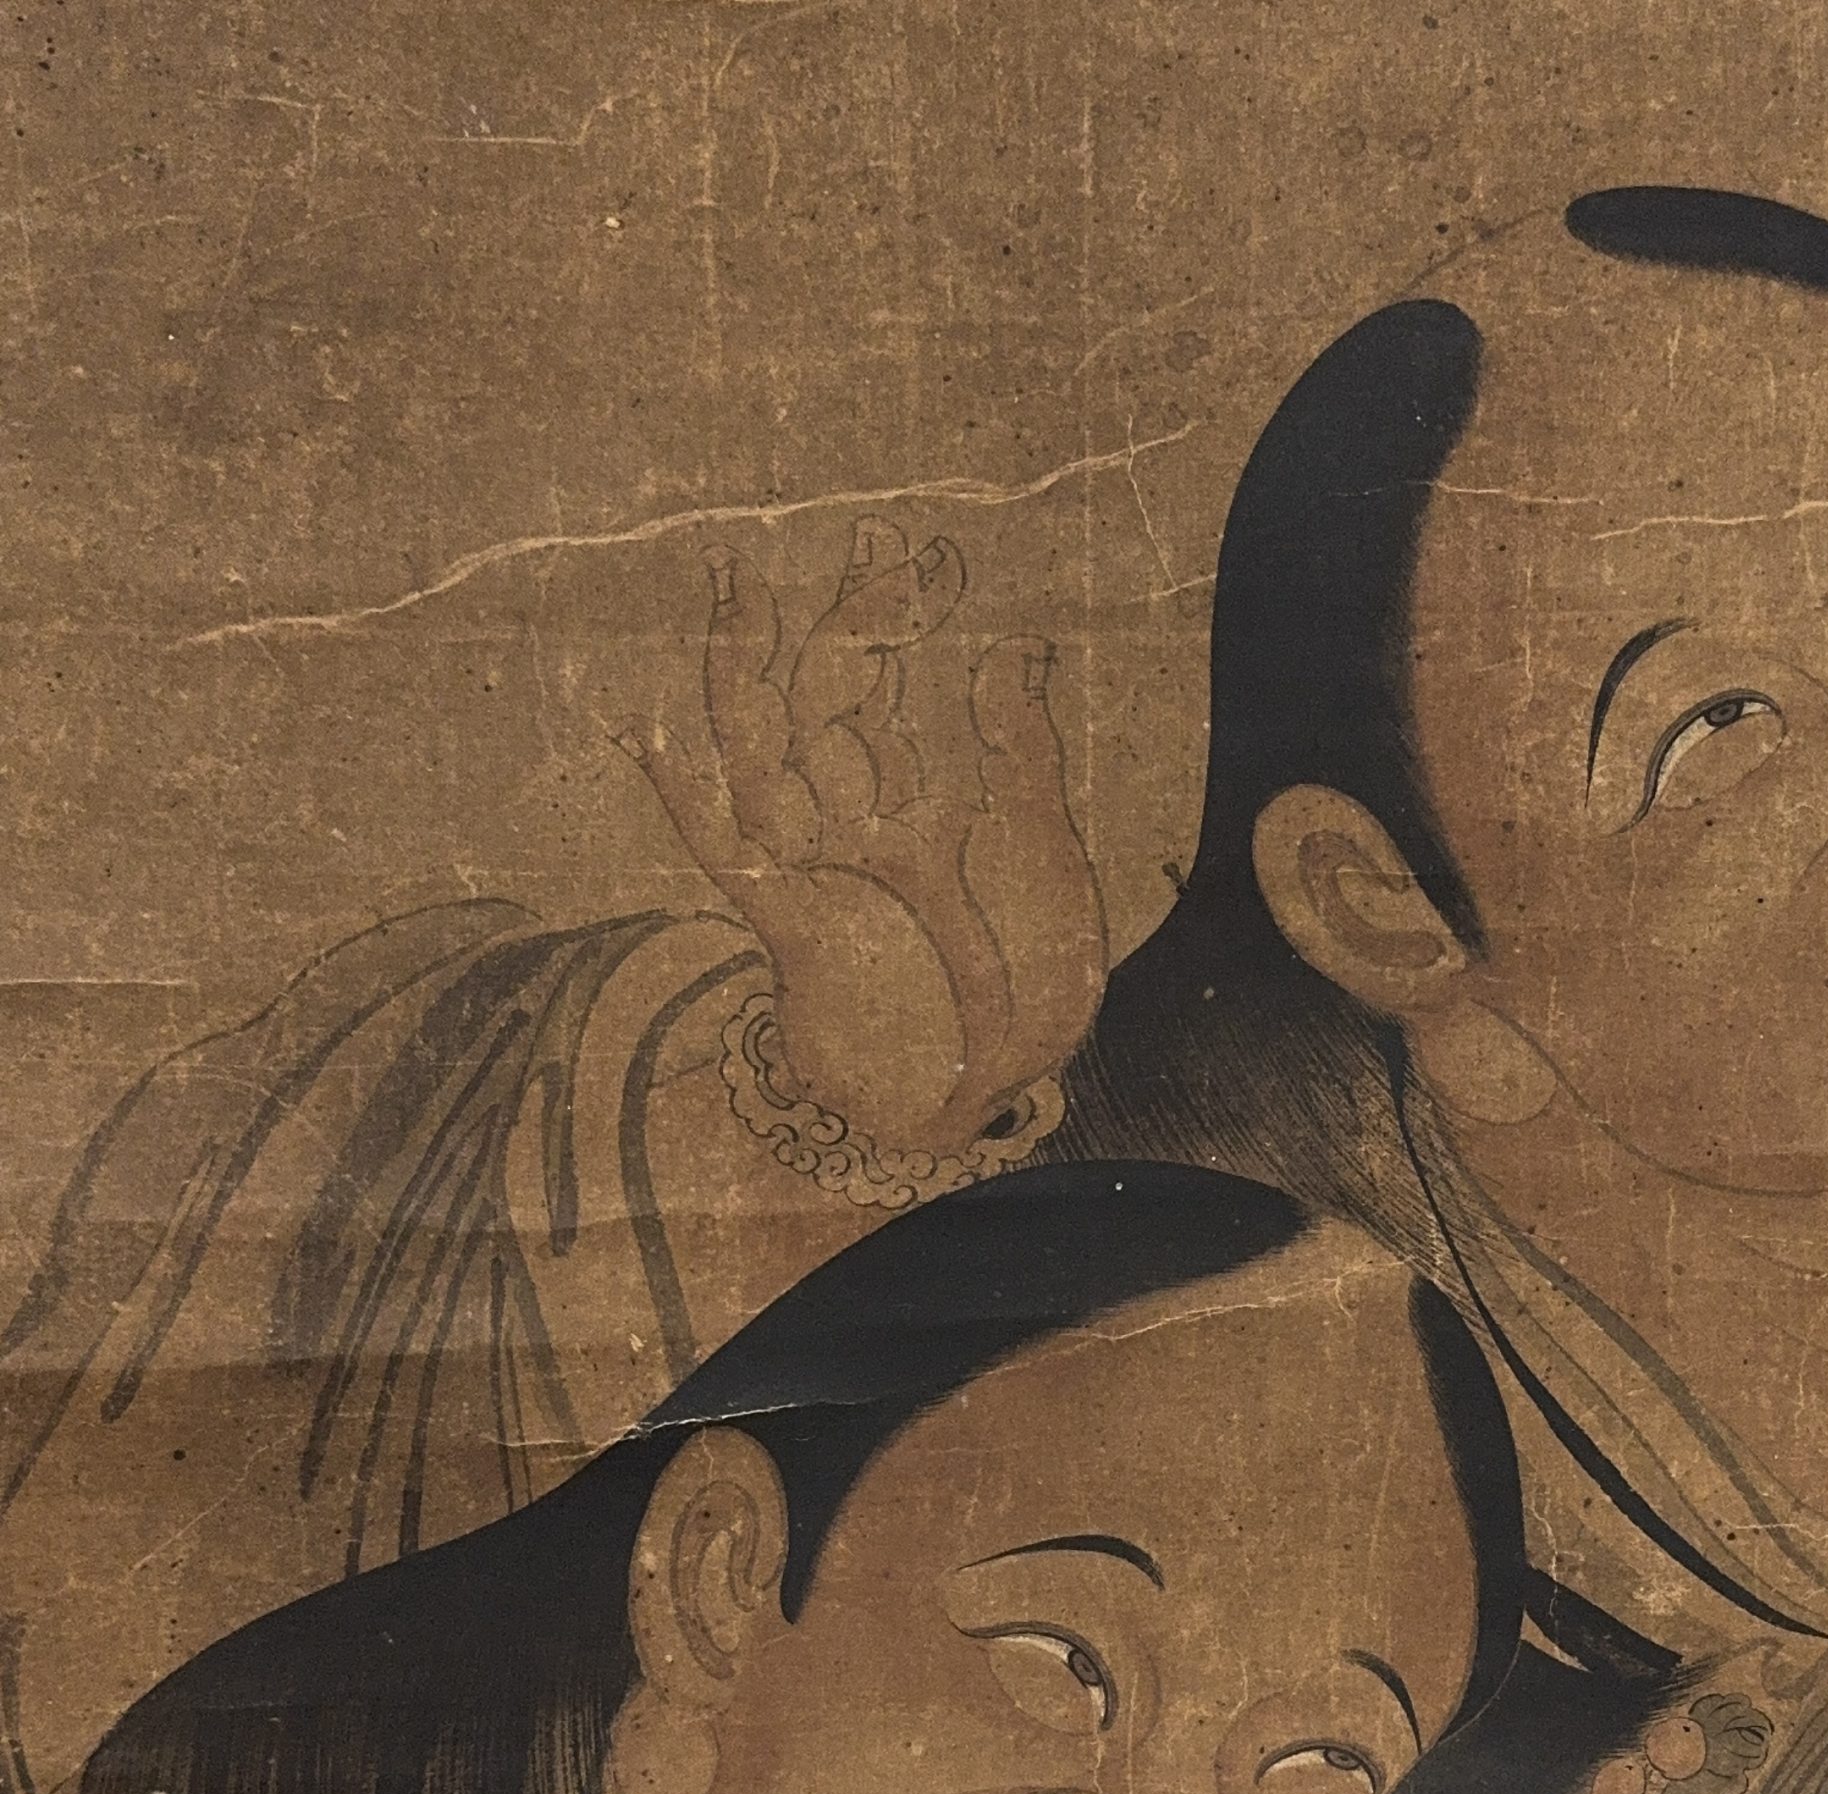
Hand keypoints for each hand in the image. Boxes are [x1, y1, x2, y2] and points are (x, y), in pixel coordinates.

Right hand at [618, 518, 1106, 1150]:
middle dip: (836, 624)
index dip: (898, 622)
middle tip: (853, 539)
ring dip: (747, 674)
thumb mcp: (1047, 862)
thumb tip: (1013, 652)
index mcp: (915, 808)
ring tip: (734, 590)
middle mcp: (855, 828)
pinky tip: (651, 731)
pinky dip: (684, 795)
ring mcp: (814, 870)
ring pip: (763, 753)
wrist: (993, 1093)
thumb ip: (1026, 761)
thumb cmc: (1030, 990)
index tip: (917, 551)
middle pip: (827, 703)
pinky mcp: (788, 923)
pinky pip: (725, 850)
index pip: (896, 692)